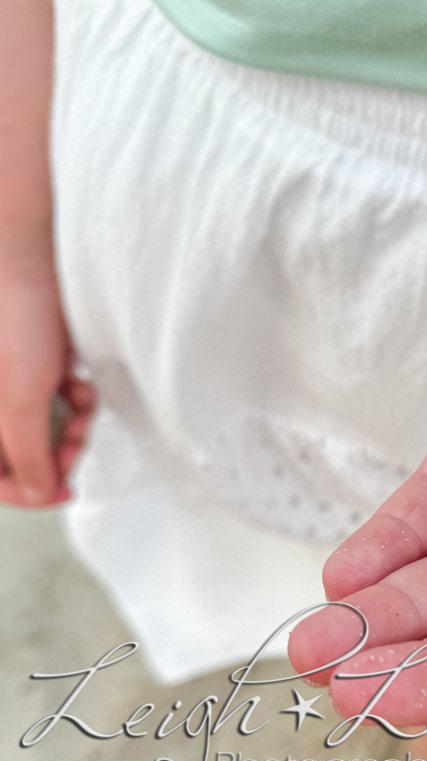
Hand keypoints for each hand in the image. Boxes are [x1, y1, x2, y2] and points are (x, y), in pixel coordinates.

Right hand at [0, 252, 94, 506]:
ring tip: (81, 400)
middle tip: (77, 439)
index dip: (29, 491)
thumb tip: (41, 493)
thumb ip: (27, 454)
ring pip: (47, 426)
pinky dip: (77, 395)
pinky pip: (60, 398)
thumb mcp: (19, 401)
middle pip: (24, 453)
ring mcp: (12, 384)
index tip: (64, 491)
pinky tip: (80, 381)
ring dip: (72, 421)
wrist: (35, 268)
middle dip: (57, 449)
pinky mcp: (37, 365)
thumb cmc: (15, 325)